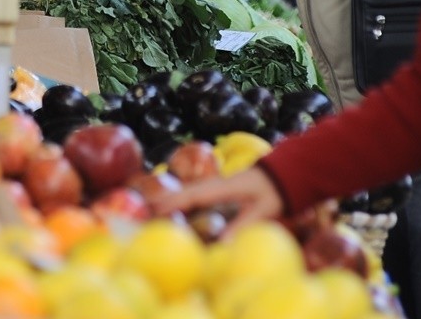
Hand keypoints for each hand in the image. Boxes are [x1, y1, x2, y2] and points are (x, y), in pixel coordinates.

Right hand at [151, 167, 284, 235]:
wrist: (282, 174)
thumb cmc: (273, 191)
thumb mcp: (263, 211)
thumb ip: (243, 226)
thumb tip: (223, 247)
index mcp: (219, 188)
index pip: (189, 196)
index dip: (170, 204)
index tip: (151, 213)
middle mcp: (211, 185)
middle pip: (180, 195)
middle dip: (160, 205)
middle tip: (139, 219)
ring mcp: (211, 188)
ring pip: (184, 196)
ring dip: (167, 205)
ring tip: (147, 218)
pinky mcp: (214, 193)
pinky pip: (192, 199)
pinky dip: (179, 206)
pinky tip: (172, 217)